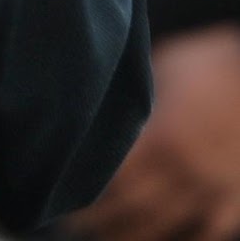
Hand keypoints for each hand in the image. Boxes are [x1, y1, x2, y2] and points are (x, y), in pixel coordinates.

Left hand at [71, 24, 239, 240]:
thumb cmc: (210, 63)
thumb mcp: (162, 70)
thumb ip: (140, 102)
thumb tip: (112, 112)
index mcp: (162, 142)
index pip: (115, 179)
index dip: (88, 193)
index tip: (63, 198)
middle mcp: (186, 174)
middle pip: (137, 210)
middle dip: (103, 222)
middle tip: (74, 227)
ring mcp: (215, 191)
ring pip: (169, 226)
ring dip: (135, 237)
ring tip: (109, 239)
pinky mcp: (237, 198)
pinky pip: (208, 230)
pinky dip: (186, 238)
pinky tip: (166, 239)